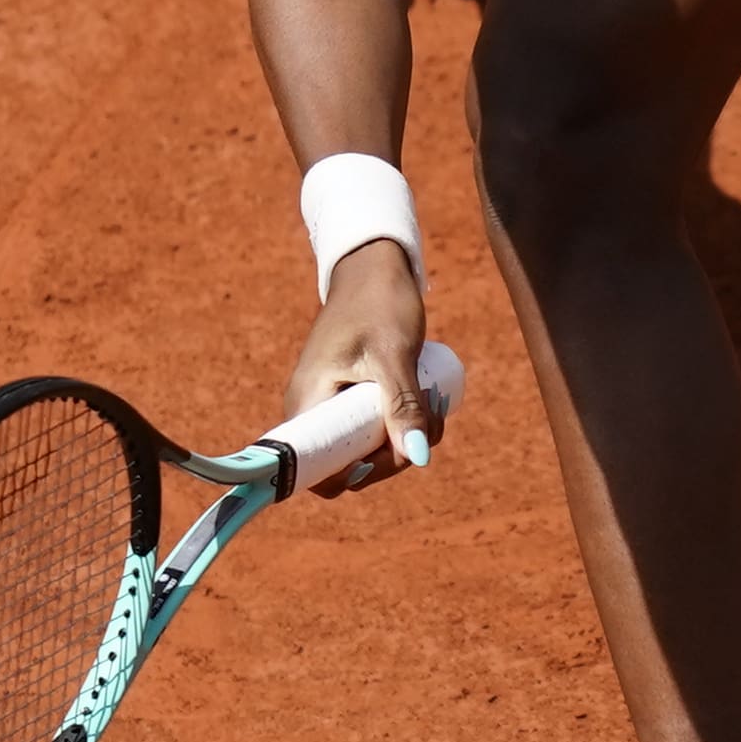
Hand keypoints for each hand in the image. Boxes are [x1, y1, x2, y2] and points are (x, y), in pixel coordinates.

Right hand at [285, 241, 433, 495]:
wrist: (374, 266)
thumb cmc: (378, 302)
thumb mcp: (395, 356)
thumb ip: (404, 407)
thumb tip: (416, 458)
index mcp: (308, 402)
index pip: (316, 472)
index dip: (355, 475)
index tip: (392, 450)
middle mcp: (312, 409)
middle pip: (348, 466)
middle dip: (393, 455)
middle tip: (425, 422)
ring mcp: (332, 404)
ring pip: (367, 448)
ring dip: (405, 438)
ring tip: (432, 404)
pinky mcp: (351, 398)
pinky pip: (374, 428)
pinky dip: (402, 424)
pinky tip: (426, 402)